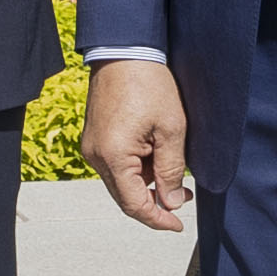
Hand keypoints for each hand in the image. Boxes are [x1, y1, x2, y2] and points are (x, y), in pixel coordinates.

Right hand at [84, 59, 189, 230]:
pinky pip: (115, 165)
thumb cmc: (149, 84)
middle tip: (184, 194)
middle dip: (155, 201)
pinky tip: (156, 154)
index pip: (134, 204)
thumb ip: (171, 171)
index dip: (157, 219)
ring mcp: (92, 146)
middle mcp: (95, 156)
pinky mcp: (94, 137)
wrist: (124, 50)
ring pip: (121, 181)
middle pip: (124, 196)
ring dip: (146, 182)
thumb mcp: (171, 130)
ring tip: (173, 166)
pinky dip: (136, 168)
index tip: (178, 225)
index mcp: (113, 157)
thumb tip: (170, 202)